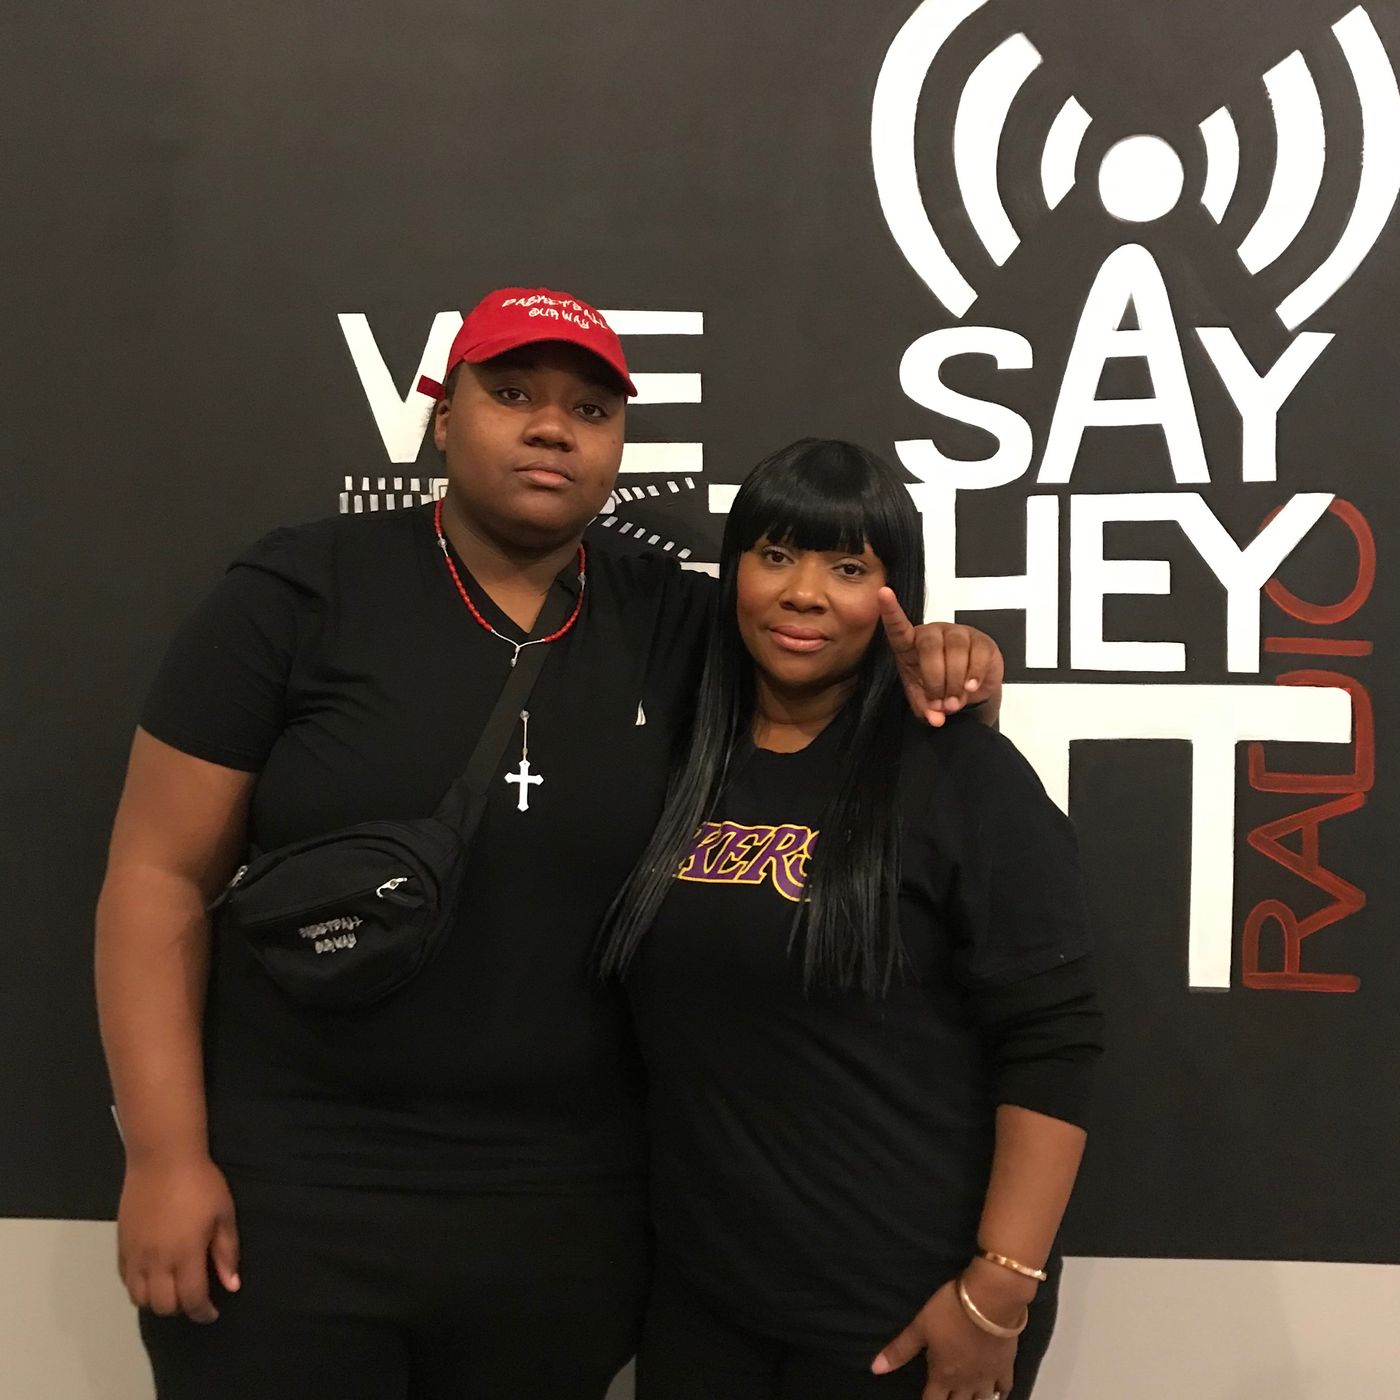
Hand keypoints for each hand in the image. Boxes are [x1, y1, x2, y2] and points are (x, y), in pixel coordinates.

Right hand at [117, 1154, 239, 1322]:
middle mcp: (156, 1262)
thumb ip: (226, 1253)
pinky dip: (139, 1287)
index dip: (203, 1312)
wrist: (162, 1159)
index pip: (192, 1299)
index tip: (212, 1312)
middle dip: (181, 1308)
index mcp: (185, 1255)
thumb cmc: (200, 1184)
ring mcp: (135, 1255)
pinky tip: (153, 1276)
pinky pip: (126, 1281)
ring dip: (158, 1301)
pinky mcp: (121, 1246)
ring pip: (140, 1299)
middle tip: (195, 1295)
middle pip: (163, 1306)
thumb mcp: (223, 1215)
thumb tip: (231, 1285)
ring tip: (173, 1287)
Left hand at [871, 1276, 1016, 1399]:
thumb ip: (900, 1349)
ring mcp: (988, 1377)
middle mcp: (966, 1383)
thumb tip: (874, 1369)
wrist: (990, 1301)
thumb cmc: (950, 1311)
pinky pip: (1004, 1388)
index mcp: (942, 1375)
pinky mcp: (1006, 1366)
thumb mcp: (920, 1326)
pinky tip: (997, 1394)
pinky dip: (999, 1395)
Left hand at [878, 591, 1005, 727]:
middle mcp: (933, 633)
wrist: (968, 691)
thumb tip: (936, 719)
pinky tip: (971, 687)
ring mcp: (959, 633)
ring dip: (955, 680)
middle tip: (940, 703)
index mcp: (910, 644)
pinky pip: (979, 655)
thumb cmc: (937, 688)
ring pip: (956, 649)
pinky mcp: (983, 641)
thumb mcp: (924, 701)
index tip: (883, 593)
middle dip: (935, 678)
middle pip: (930, 644)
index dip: (891, 611)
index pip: (898, 626)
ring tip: (954, 702)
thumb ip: (925, 709)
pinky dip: (975, 675)